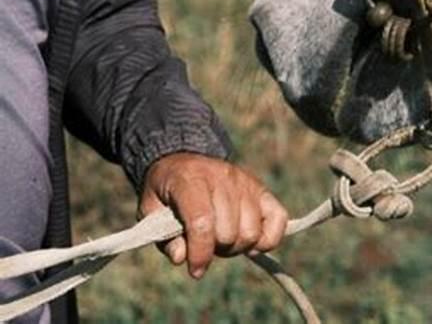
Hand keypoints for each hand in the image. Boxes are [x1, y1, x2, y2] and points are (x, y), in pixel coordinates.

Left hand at [138, 153, 288, 278]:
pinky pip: (278, 220)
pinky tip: (250, 240)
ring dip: (237, 246)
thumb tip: (182, 257)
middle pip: (229, 232)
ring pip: (252, 232)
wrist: (184, 161)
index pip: (202, 221)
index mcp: (190, 180)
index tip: (195, 270)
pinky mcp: (262, 189)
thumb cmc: (168, 192)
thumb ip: (164, 237)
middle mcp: (222, 177)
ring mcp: (246, 182)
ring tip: (223, 239)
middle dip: (216, 249)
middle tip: (206, 244)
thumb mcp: (151, 211)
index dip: (200, 252)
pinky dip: (268, 239)